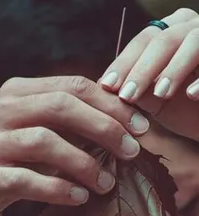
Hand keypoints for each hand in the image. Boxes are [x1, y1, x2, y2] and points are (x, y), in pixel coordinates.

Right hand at [0, 76, 149, 215]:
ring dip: (84, 163)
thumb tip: (124, 128)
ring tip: (107, 183)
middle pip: (60, 107)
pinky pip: (27, 180)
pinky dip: (59, 189)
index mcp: (15, 93)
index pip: (71, 87)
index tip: (140, 126)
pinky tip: (80, 197)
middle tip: (131, 152)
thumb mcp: (37, 136)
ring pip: (44, 142)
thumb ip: (69, 126)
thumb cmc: (11, 162)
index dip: (110, 105)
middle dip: (104, 128)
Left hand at [101, 8, 198, 140]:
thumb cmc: (187, 109)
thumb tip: (103, 87)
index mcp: (170, 34)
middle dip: (142, 69)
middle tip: (126, 95)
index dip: (124, 64)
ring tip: (160, 94)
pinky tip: (191, 95)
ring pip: (191, 42)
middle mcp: (190, 27)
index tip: (107, 87)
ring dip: (173, 69)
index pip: (142, 43)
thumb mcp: (157, 101)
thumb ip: (136, 90)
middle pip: (161, 40)